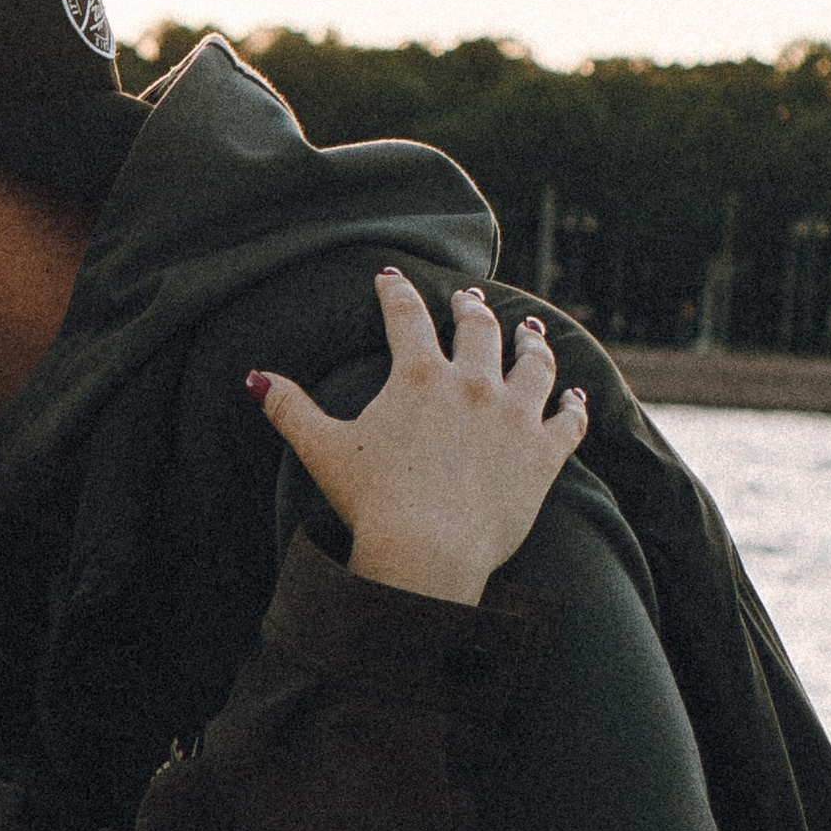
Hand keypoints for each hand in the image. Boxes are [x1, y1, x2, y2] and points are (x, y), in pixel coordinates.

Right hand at [250, 271, 588, 604]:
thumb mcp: (323, 450)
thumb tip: (255, 379)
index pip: (406, 316)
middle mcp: (473, 384)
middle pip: (478, 329)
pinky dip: (574, 406)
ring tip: (530, 332)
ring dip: (531, 343)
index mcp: (420, 376)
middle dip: (470, 309)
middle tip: (467, 300)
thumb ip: (290, 409)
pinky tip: (575, 396)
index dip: (395, 291)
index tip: (390, 277)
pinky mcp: (544, 454)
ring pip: (532, 364)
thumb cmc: (372, 502)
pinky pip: (569, 421)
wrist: (428, 553)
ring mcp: (515, 416)